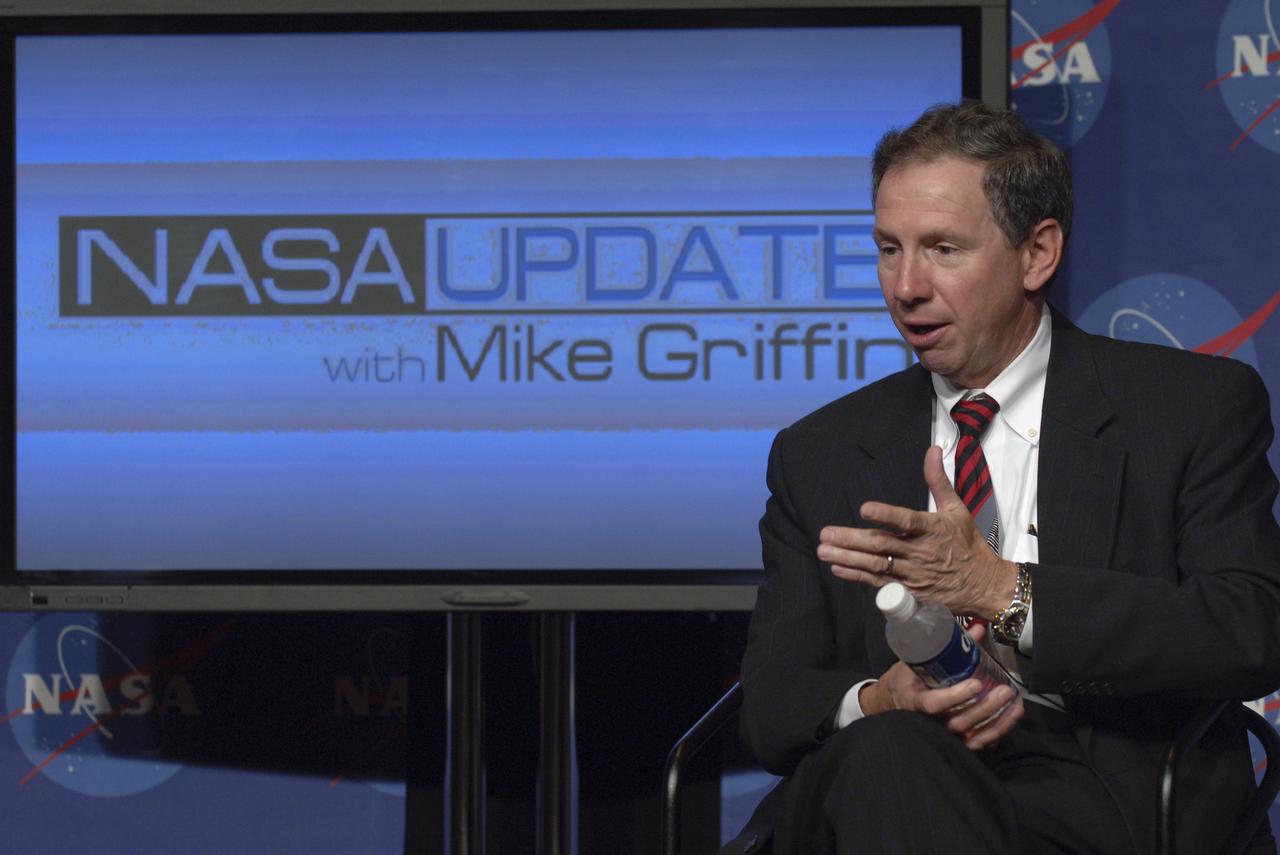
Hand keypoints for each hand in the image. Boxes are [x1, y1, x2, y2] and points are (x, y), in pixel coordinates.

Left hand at [817, 446, 1015, 618]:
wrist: (983, 585)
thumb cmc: (967, 543)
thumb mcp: (956, 509)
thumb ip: (938, 480)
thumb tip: (933, 450)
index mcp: (933, 529)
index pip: (907, 520)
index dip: (886, 514)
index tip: (864, 508)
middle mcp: (921, 552)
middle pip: (882, 545)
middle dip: (851, 540)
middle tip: (826, 534)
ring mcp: (914, 575)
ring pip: (876, 566)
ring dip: (848, 559)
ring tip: (823, 551)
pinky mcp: (910, 592)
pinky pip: (880, 585)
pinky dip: (858, 577)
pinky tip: (839, 569)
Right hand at [859, 625, 1022, 750]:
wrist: (896, 701)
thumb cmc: (907, 679)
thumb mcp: (918, 660)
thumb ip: (946, 646)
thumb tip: (977, 627)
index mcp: (916, 700)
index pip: (935, 704)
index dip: (956, 696)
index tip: (976, 684)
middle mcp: (931, 721)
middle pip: (960, 722)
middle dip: (985, 708)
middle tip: (1004, 691)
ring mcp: (945, 733)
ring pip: (973, 737)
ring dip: (997, 723)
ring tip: (1015, 706)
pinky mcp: (956, 739)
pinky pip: (979, 742)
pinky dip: (997, 733)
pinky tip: (1011, 718)